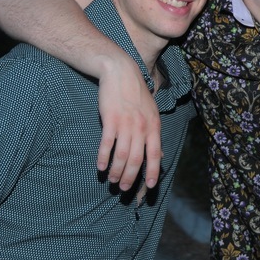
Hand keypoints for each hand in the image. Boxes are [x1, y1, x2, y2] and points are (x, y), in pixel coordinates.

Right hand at [96, 55, 161, 190]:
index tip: (148, 186)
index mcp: (154, 126)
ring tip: (110, 180)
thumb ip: (153, 132)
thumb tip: (159, 153)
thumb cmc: (136, 93)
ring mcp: (126, 123)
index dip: (152, 172)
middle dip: (130, 177)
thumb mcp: (151, 112)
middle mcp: (142, 127)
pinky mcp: (111, 119)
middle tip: (122, 188)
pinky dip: (103, 157)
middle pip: (137, 159)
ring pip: (122, 155)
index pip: (156, 154)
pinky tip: (100, 166)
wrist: (121, 72)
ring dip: (116, 170)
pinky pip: (107, 144)